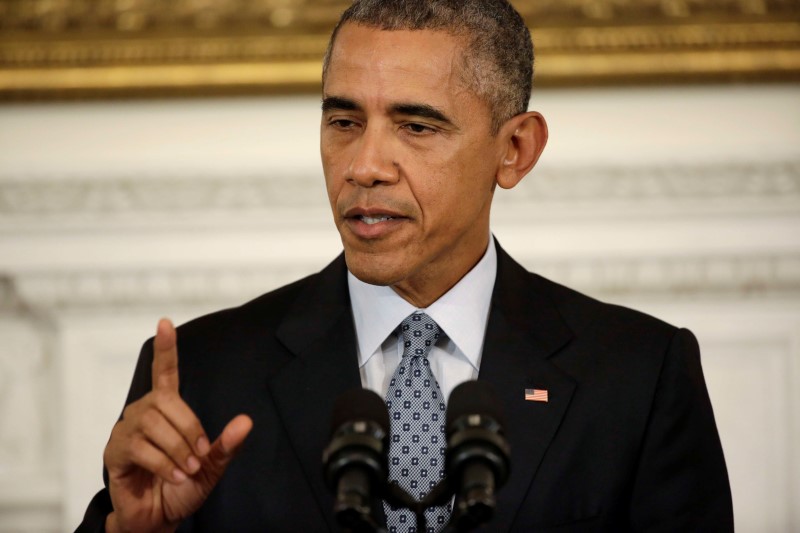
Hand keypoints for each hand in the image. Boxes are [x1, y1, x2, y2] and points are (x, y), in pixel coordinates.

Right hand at [103, 318, 252, 532]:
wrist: (160, 518)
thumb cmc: (183, 485)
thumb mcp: (212, 465)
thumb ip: (227, 445)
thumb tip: (246, 421)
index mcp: (168, 409)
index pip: (165, 372)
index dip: (166, 348)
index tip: (165, 323)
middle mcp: (144, 412)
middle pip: (167, 402)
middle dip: (190, 429)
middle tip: (199, 455)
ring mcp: (127, 430)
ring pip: (154, 424)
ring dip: (177, 449)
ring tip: (187, 469)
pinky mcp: (115, 451)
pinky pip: (140, 447)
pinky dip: (164, 463)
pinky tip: (174, 475)